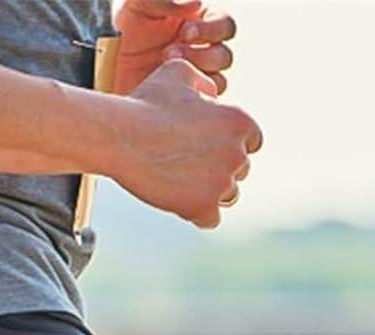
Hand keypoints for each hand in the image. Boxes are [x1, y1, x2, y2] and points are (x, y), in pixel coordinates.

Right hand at [111, 58, 261, 228]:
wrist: (122, 137)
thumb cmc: (145, 103)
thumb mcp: (177, 74)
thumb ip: (202, 82)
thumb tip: (212, 94)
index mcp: (239, 120)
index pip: (253, 141)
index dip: (231, 145)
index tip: (209, 147)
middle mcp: (237, 152)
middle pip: (241, 170)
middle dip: (220, 169)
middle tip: (190, 168)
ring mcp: (221, 182)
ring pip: (229, 196)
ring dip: (210, 193)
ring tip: (183, 185)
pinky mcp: (203, 207)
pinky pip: (211, 220)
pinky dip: (197, 215)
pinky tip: (179, 203)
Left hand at [113, 0, 237, 95]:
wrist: (100, 64)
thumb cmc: (121, 27)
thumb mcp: (138, 4)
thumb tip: (196, 4)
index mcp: (200, 25)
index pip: (226, 26)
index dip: (211, 29)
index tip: (185, 32)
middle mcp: (201, 52)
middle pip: (224, 56)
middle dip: (200, 55)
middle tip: (169, 53)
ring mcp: (193, 80)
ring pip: (217, 83)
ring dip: (196, 78)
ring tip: (164, 71)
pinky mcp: (181, 104)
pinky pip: (201, 106)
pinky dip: (189, 99)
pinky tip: (165, 91)